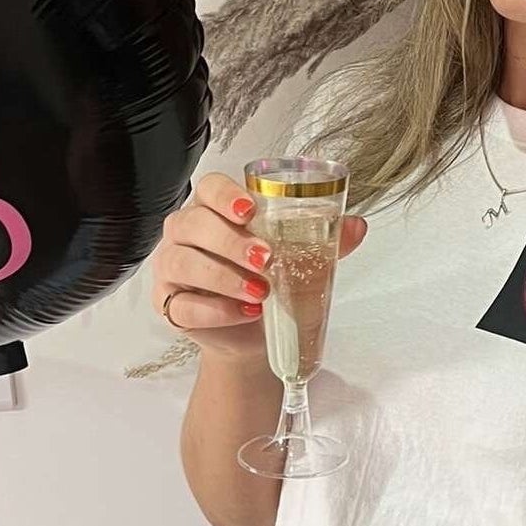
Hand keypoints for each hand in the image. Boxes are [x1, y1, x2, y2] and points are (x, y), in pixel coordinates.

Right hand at [151, 173, 367, 358]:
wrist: (260, 338)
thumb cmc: (275, 287)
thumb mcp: (303, 262)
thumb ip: (326, 241)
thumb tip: (356, 226)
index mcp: (217, 210)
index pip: (209, 187)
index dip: (225, 195)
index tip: (249, 210)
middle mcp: (187, 233)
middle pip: (192, 222)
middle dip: (230, 241)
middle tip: (265, 259)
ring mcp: (173, 267)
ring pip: (182, 260)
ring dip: (223, 276)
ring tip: (261, 292)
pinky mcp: (169, 304)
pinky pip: (181, 304)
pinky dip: (215, 310)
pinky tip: (244, 314)